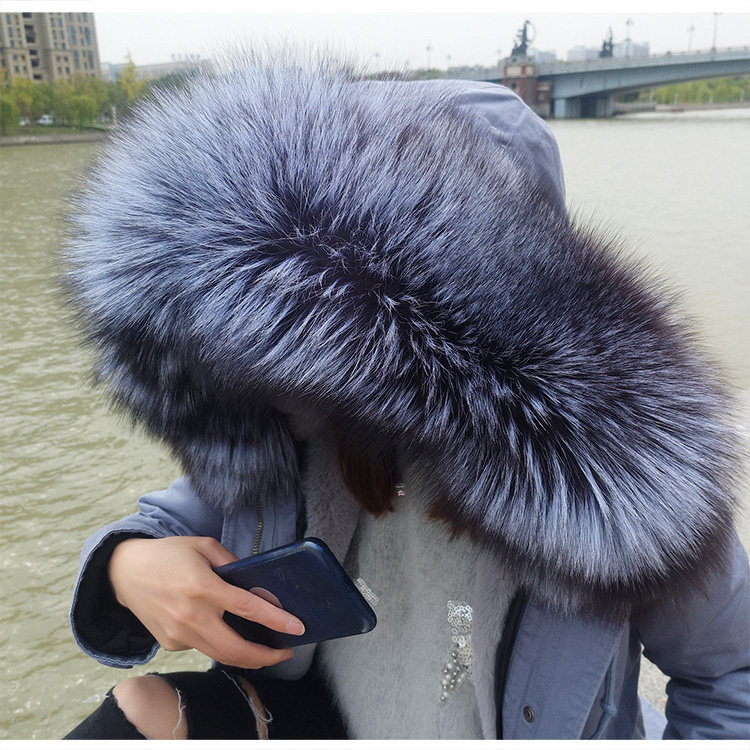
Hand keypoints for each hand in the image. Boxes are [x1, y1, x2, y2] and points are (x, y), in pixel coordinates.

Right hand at [107, 536, 304, 668]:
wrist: (123, 572)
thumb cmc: (168, 554)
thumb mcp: (203, 546)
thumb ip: (232, 563)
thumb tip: (255, 582)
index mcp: (202, 587)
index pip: (247, 608)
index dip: (276, 620)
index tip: (297, 628)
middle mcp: (190, 616)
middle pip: (236, 649)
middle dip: (266, 656)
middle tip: (285, 652)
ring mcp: (178, 634)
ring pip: (220, 656)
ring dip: (247, 658)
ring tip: (266, 651)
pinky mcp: (170, 644)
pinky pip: (202, 648)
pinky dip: (220, 645)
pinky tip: (228, 634)